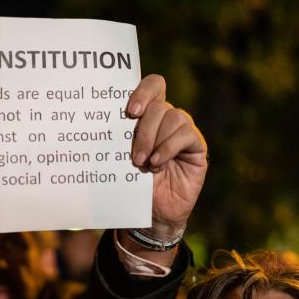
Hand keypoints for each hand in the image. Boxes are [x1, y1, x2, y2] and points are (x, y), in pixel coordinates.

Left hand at [126, 74, 207, 236]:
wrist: (151, 212)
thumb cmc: (132, 182)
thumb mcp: (122, 156)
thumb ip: (120, 136)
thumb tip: (102, 120)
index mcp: (148, 114)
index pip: (154, 86)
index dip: (143, 92)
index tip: (129, 112)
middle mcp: (167, 119)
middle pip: (159, 105)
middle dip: (144, 129)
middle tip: (134, 155)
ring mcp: (183, 131)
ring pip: (174, 117)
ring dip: (155, 140)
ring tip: (144, 163)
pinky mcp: (196, 147)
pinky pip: (186, 135)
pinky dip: (169, 148)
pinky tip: (158, 163)